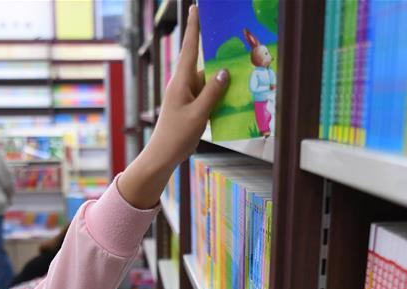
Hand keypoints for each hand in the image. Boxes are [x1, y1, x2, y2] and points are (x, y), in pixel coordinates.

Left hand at [118, 5, 228, 208]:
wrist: (163, 156)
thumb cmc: (176, 135)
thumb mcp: (198, 114)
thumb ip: (212, 92)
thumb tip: (224, 71)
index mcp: (181, 81)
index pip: (189, 48)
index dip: (194, 27)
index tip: (196, 8)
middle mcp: (183, 84)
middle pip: (204, 65)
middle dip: (220, 58)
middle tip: (237, 48)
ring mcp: (187, 95)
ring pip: (209, 82)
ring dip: (223, 83)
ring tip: (243, 77)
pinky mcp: (191, 106)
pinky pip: (209, 96)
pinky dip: (220, 96)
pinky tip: (235, 99)